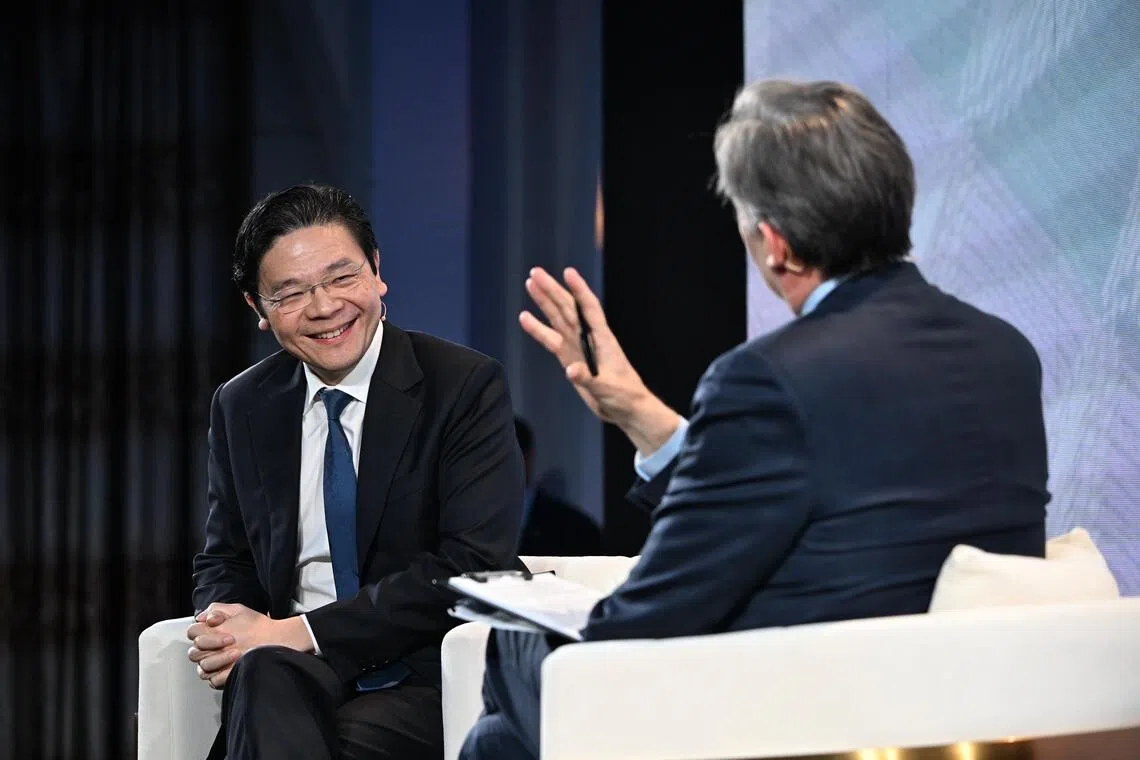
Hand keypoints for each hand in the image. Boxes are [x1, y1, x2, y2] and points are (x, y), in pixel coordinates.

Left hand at [186, 603, 312, 688]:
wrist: (278, 640)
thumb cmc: (259, 626)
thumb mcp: (238, 609)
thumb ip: (218, 609)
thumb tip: (203, 618)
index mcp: (215, 630)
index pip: (193, 632)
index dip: (199, 632)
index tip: (211, 632)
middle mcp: (215, 647)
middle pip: (194, 653)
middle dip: (205, 649)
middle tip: (222, 646)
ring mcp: (221, 663)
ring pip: (202, 668)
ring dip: (212, 663)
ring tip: (227, 657)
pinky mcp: (229, 675)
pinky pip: (213, 680)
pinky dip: (217, 677)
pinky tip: (227, 669)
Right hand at [520, 266, 680, 454]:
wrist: (626, 409)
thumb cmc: (624, 396)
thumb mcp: (608, 389)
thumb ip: (588, 379)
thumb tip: (570, 370)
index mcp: (603, 339)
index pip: (589, 308)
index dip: (579, 290)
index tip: (568, 272)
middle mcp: (588, 338)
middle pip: (568, 308)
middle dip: (552, 289)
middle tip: (535, 272)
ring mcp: (577, 347)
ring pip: (558, 319)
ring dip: (544, 302)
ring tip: (530, 283)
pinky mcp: (569, 359)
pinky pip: (551, 340)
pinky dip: (538, 329)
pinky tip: (526, 318)